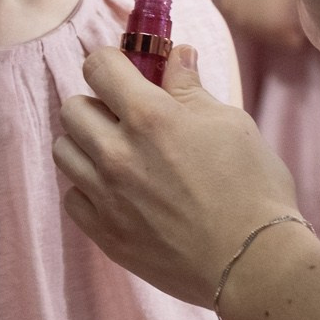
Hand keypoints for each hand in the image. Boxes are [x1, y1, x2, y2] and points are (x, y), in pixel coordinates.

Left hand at [55, 44, 300, 305]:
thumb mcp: (230, 123)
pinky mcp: (105, 234)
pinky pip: (72, 198)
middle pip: (72, 107)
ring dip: (86, 144)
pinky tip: (119, 191)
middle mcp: (117, 153)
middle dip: (96, 103)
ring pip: (64, 151)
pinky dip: (88, 189)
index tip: (124, 72)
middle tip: (125, 116)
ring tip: (119, 153)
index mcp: (149, 116)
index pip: (97, 66)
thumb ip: (190, 88)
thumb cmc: (253, 189)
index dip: (111, 63)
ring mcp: (106, 197)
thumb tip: (176, 55)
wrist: (256, 265)